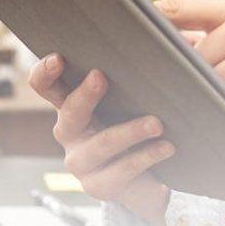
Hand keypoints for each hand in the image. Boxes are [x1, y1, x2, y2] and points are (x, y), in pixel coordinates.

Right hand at [28, 53, 173, 225]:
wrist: (151, 180)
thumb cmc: (139, 123)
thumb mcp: (136, 96)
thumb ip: (144, 69)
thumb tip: (179, 37)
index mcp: (71, 105)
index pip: (45, 86)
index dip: (45, 72)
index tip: (59, 58)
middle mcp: (69, 134)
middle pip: (68, 114)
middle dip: (85, 95)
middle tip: (101, 77)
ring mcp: (82, 163)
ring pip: (102, 144)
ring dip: (130, 131)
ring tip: (157, 123)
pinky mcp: (99, 187)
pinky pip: (123, 171)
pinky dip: (147, 157)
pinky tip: (167, 148)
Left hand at [156, 0, 224, 144]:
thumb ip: (209, 41)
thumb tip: (158, 50)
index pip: (175, 10)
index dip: (145, 24)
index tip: (118, 39)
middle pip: (189, 55)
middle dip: (178, 78)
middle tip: (160, 95)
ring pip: (210, 79)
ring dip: (204, 98)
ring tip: (197, 109)